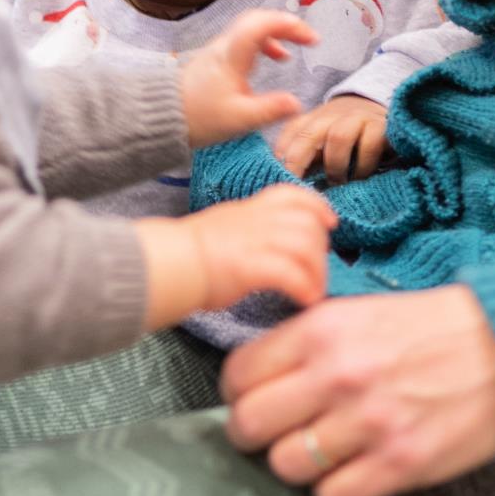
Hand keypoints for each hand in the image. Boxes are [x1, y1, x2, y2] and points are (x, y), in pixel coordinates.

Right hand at [137, 186, 334, 328]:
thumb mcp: (221, 228)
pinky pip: (292, 273)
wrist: (164, 264)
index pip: (292, 195)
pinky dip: (305, 287)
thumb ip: (247, 231)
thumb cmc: (185, 256)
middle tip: (318, 272)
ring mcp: (253, 241)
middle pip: (307, 223)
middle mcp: (254, 220)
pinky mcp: (250, 266)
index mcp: (247, 209)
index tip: (329, 223)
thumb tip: (265, 247)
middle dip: (321, 249)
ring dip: (317, 272)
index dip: (317, 207)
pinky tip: (304, 300)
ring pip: (306, 246)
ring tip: (313, 291)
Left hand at [178, 10, 318, 150]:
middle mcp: (224, 47)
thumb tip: (297, 103)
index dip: (290, 25)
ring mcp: (218, 52)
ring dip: (273, 35)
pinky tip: (270, 61)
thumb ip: (270, 109)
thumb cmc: (197, 118)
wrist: (160, 119)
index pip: (263, 24)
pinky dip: (261, 46)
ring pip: (249, 30)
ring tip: (289, 54)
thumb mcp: (239, 119)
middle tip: (306, 38)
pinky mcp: (215, 61)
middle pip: (257, 20)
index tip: (312, 39)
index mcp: (231, 56)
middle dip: (285, 25)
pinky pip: (242, 42)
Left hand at [222, 284, 494, 495]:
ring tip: (325, 455)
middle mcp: (337, 375)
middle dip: (255, 437)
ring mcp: (368, 422)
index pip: (238, 376)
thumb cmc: (434, 329)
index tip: (254, 402)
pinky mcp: (401, 462)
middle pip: (249, 426)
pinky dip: (337, 492)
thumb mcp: (361, 312)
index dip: (239, 395)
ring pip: (286, 466)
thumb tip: (258, 377)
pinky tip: (356, 473)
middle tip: (278, 437)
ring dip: (298, 467)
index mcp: (321, 331)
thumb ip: (309, 341)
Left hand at [271, 95, 388, 184]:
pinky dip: (362, 166)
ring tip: (337, 183)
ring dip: (335, 165)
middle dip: (299, 161)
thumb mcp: (322, 148)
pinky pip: (369, 145)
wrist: (388, 116)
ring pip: (338, 137)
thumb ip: (305, 162)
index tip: (281, 179)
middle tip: (301, 187)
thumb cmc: (347, 143)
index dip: (282, 157)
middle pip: (308, 134)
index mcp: (312, 121)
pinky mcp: (382, 127)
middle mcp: (332, 116)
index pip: (289, 134)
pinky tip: (361, 178)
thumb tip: (287, 188)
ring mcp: (358, 118)